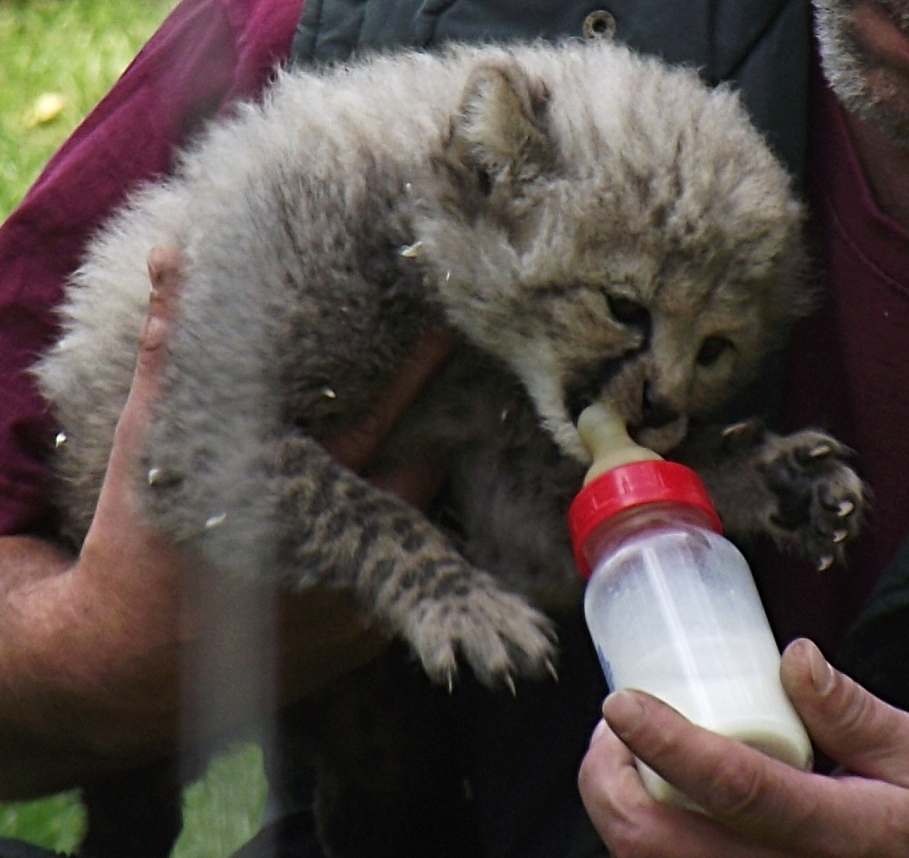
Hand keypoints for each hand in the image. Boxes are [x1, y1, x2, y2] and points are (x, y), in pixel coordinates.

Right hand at [0, 245, 452, 795]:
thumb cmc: (136, 546)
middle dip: (439, 423)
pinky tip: (405, 499)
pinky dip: (409, 532)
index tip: (452, 324)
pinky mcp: (360, 639)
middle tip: (460, 378)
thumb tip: (175, 258)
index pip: (374, 416)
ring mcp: (355, 604)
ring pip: (420, 523)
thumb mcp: (148, 445)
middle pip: (418, 470)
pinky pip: (407, 572)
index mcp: (288, 498)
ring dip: (425, 476)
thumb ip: (172, 353)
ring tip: (443, 430)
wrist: (124, 665)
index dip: (416, 369)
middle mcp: (334, 555)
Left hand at [578, 637, 908, 856]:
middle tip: (612, 728)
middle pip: (656, 844)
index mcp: (837, 835)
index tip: (622, 703)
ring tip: (620, 752)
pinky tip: (642, 792)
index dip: (668, 744)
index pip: (736, 789)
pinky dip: (635, 830)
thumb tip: (795, 659)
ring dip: (613, 804)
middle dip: (608, 781)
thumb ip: (851, 711)